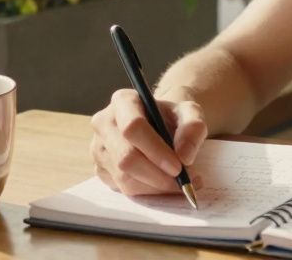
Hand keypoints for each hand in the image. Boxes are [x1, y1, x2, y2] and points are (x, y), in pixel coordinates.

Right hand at [90, 89, 207, 195]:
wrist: (159, 125)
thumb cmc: (172, 117)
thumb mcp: (190, 112)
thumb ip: (193, 128)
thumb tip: (184, 157)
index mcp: (123, 101)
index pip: (132, 127)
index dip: (156, 151)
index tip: (179, 167)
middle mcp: (104, 123)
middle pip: (125, 157)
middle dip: (157, 175)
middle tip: (183, 182)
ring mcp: (98, 148)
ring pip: (124, 177)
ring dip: (155, 186)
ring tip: (179, 183)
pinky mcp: (100, 169)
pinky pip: (123, 188)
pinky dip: (148, 191)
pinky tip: (163, 184)